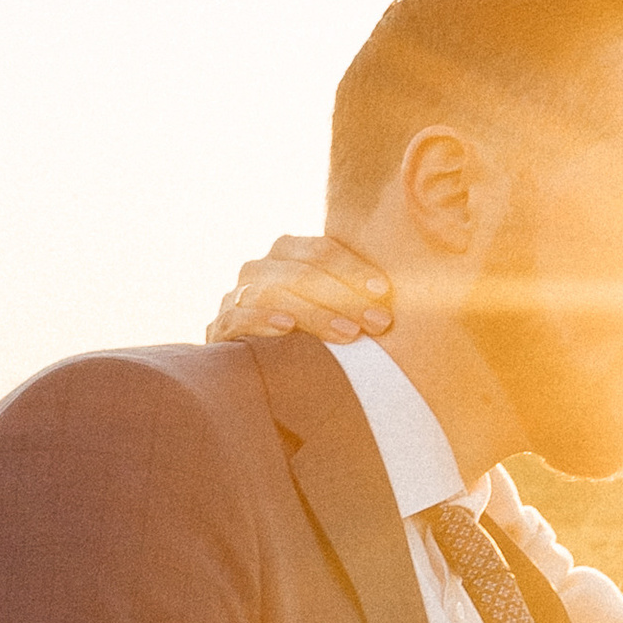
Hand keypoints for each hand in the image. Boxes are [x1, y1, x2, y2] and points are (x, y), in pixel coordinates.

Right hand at [205, 234, 394, 345]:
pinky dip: (260, 319)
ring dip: (313, 313)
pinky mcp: (220, 329)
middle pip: (299, 272)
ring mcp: (235, 297)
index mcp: (286, 254)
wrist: (257, 373)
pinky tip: (286, 328)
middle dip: (343, 297)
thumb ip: (358, 296)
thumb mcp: (335, 311)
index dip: (352, 268)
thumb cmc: (312, 338)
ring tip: (347, 335)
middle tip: (379, 323)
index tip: (385, 291)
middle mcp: (259, 270)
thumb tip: (402, 297)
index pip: (320, 250)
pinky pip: (237, 316)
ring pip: (272, 293)